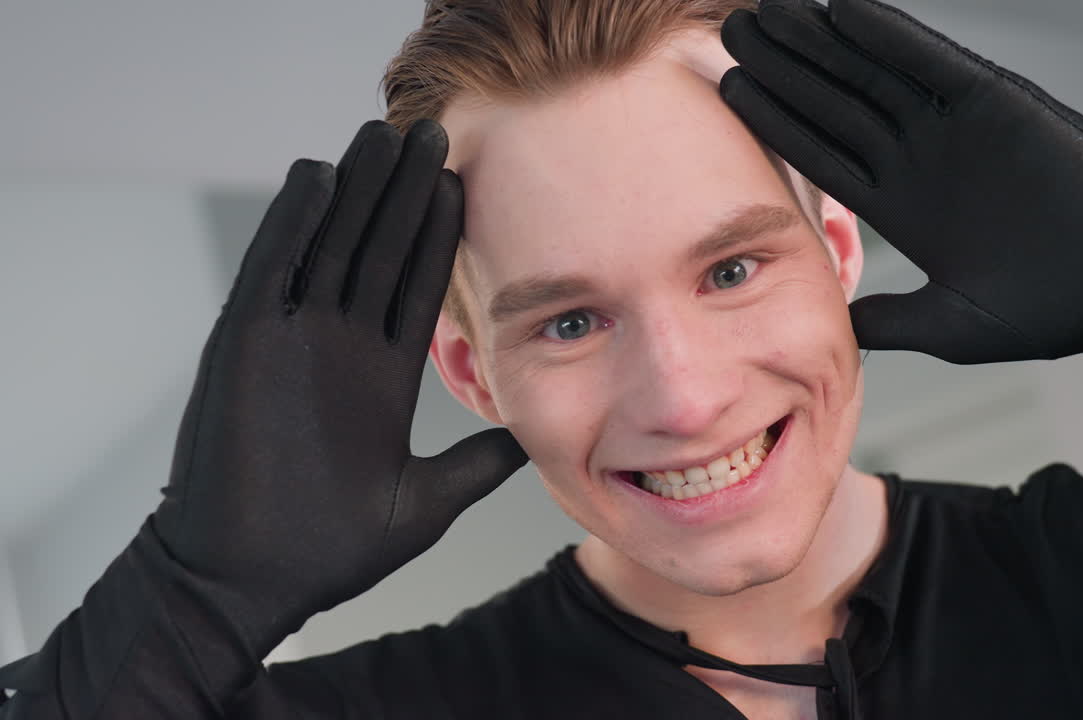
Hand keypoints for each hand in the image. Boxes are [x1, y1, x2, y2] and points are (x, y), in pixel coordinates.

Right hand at [155, 119, 527, 657]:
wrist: (251, 581)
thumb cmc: (329, 550)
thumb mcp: (427, 498)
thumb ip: (477, 462)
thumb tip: (534, 442)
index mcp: (379, 372)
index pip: (416, 283)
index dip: (439, 232)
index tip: (465, 181)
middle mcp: (337, 344)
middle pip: (376, 249)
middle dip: (403, 193)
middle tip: (432, 132)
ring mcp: (290, 338)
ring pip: (328, 245)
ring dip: (355, 191)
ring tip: (384, 136)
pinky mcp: (243, 344)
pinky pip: (271, 270)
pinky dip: (292, 223)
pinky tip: (319, 177)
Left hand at [719, 0, 1082, 373]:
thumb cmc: (1053, 309)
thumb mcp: (951, 324)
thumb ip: (889, 319)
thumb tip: (834, 329)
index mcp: (902, 206)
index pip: (822, 151)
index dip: (775, 118)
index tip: (731, 88)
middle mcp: (920, 158)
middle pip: (836, 101)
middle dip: (785, 67)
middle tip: (733, 31)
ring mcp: (955, 127)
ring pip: (873, 73)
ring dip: (822, 41)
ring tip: (772, 11)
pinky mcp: (997, 102)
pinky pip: (931, 61)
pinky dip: (889, 34)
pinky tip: (844, 12)